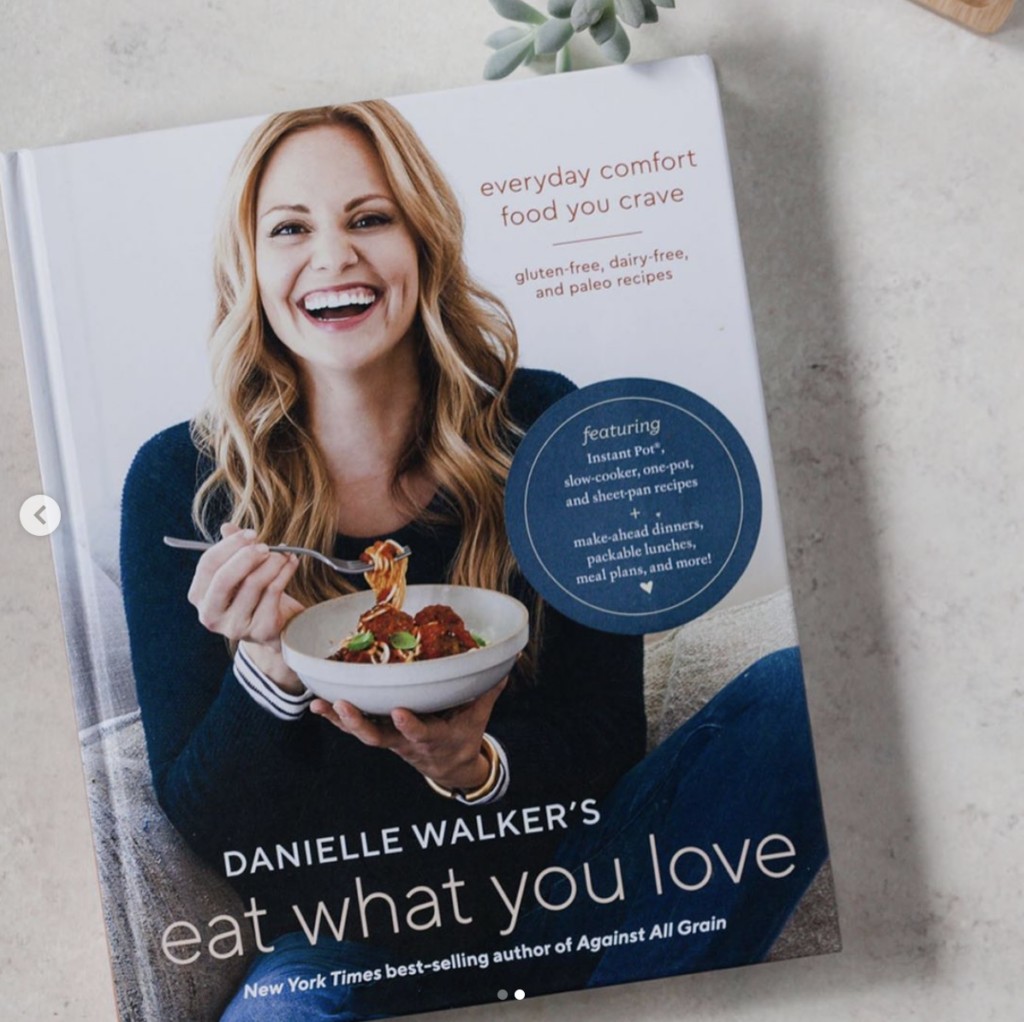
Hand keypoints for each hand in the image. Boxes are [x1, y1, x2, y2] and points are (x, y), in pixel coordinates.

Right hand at [187, 523, 304, 691]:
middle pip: (224, 579)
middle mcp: (211, 615)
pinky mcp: (259, 630)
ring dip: (272, 563)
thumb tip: (228, 527)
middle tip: (266, 546)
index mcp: (200, 596)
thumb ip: (233, 549)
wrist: (276, 627)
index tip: (251, 534)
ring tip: (284, 553)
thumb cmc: (254, 594)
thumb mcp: (241, 571)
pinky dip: (285, 573)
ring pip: (253, 584)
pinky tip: (292, 562)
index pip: (207, 565)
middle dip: (247, 557)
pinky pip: (273, 593)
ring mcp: (234, 626)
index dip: (229, 546)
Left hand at [310, 678, 507, 790]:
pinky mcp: (379, 734)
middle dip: (359, 723)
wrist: (449, 768)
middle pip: (378, 737)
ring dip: (340, 719)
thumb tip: (505, 664)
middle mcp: (405, 742)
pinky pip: (354, 728)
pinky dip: (335, 717)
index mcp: (433, 738)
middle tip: (343, 706)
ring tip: (319, 704)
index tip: (399, 712)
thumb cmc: (463, 738)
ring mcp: (389, 740)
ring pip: (361, 733)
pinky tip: (317, 704)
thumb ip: (487, 692)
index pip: (420, 734)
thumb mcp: (478, 719)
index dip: (409, 725)